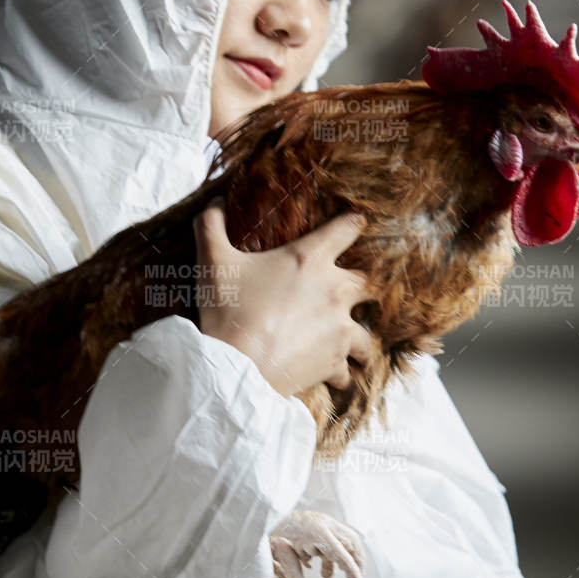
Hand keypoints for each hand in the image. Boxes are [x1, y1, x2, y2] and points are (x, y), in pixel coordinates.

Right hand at [193, 198, 375, 397]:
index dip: (354, 224)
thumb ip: (210, 226)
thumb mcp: (212, 262)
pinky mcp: (335, 361)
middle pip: (369, 283)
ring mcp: (339, 327)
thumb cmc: (228, 310)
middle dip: (364, 288)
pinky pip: (348, 369)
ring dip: (358, 338)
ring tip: (349, 344)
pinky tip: (332, 375)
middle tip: (354, 293)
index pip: (348, 228)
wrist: (237, 367)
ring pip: (366, 334)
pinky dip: (341, 372)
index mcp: (310, 258)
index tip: (357, 224)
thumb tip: (215, 202)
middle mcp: (334, 290)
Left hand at [268, 509, 370, 577]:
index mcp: (316, 531)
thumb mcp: (274, 556)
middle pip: (353, 546)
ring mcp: (321, 522)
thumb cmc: (264, 530)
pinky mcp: (316, 524)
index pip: (343, 557)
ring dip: (345, 563)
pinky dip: (332, 559)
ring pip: (345, 543)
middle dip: (357, 568)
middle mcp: (323, 524)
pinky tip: (321, 571)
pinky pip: (333, 542)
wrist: (258, 510)